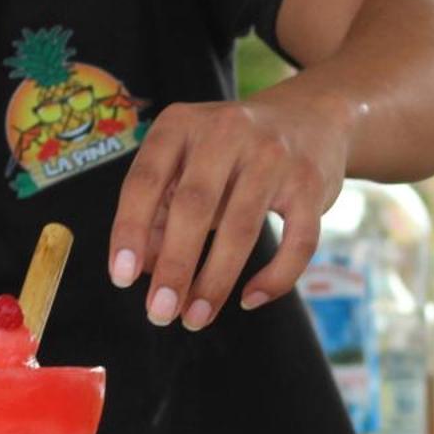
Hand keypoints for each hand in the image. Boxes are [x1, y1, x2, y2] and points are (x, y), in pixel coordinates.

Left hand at [107, 94, 346, 330]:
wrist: (309, 116)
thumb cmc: (230, 153)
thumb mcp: (186, 166)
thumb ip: (158, 211)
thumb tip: (140, 269)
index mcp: (180, 124)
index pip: (144, 180)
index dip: (129, 230)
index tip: (122, 278)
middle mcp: (226, 131)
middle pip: (193, 206)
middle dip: (174, 267)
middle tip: (159, 312)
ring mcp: (273, 155)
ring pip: (241, 229)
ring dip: (215, 282)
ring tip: (196, 317)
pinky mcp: (311, 183)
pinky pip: (297, 242)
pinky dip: (275, 278)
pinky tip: (250, 300)